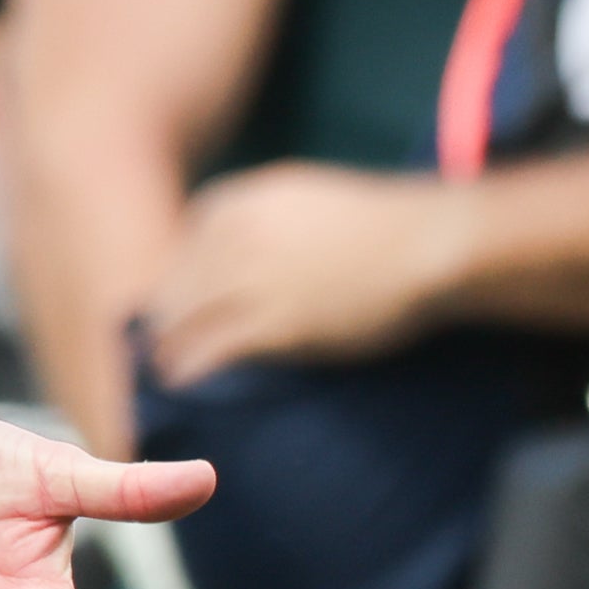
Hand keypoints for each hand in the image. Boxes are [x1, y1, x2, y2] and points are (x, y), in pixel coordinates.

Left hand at [144, 161, 460, 386]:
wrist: (427, 241)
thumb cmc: (378, 226)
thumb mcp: (301, 199)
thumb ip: (259, 222)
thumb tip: (232, 257)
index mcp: (236, 202)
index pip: (181, 254)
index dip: (179, 293)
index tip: (178, 320)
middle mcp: (232, 236)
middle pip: (173, 291)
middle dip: (165, 327)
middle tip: (161, 359)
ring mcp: (251, 279)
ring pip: (181, 324)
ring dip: (168, 355)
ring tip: (166, 383)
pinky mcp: (274, 323)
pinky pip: (210, 352)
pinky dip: (191, 372)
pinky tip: (187, 389)